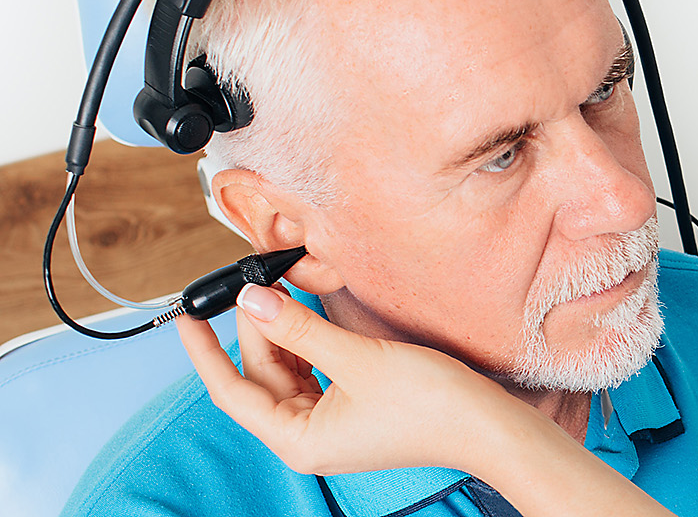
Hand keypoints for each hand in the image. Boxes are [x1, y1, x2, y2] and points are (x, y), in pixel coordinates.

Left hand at [179, 284, 675, 516]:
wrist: (487, 425)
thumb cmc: (429, 404)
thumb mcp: (356, 357)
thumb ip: (299, 327)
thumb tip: (253, 300)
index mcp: (297, 437)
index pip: (231, 391)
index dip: (206, 351)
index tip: (188, 318)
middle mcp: (307, 436)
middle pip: (261, 376)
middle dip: (257, 329)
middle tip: (255, 282)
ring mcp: (330, 425)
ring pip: (288, 372)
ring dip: (284, 332)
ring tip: (280, 291)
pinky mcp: (352, 411)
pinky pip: (314, 373)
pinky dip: (309, 343)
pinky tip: (310, 313)